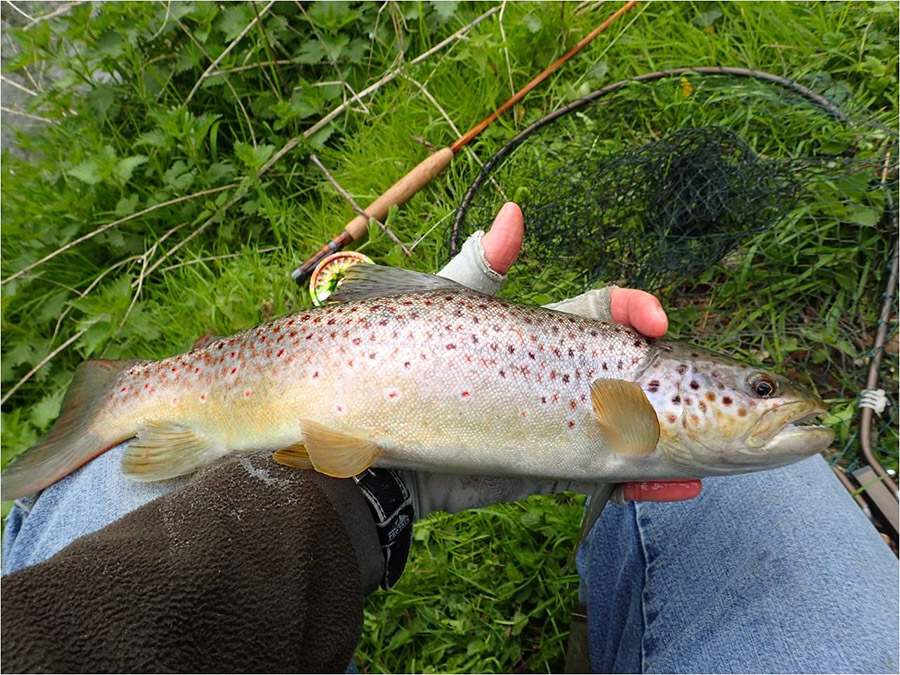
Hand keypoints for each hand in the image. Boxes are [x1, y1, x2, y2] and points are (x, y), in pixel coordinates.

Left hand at [404, 202, 700, 517]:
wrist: (382, 445)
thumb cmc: (413, 362)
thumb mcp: (450, 308)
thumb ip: (482, 266)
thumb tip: (512, 211)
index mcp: (544, 333)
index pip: (605, 315)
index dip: (634, 311)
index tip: (654, 319)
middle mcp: (559, 380)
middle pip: (630, 379)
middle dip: (672, 385)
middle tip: (711, 395)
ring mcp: (557, 426)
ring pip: (629, 431)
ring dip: (672, 438)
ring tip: (718, 451)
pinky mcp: (546, 469)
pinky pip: (602, 475)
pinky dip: (641, 481)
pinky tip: (678, 484)